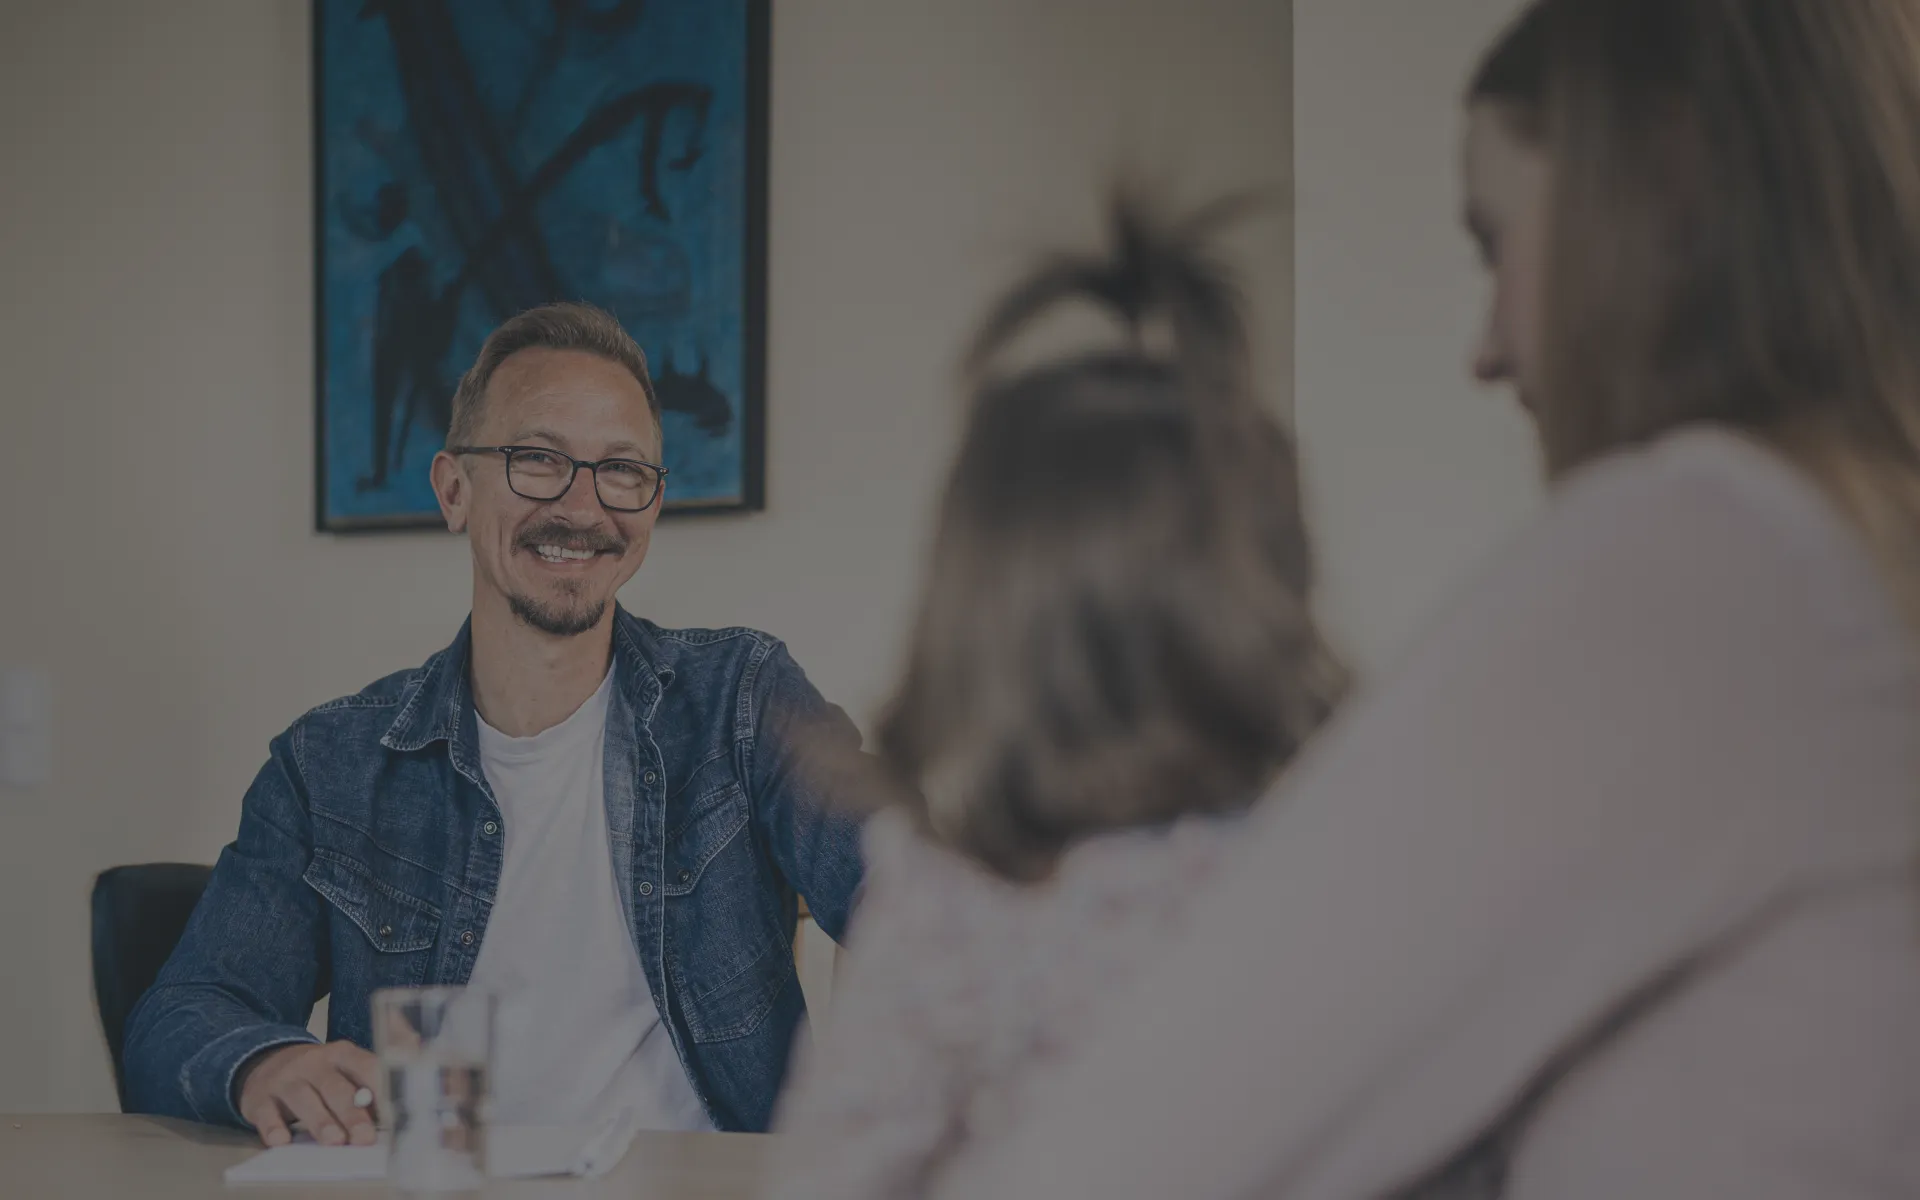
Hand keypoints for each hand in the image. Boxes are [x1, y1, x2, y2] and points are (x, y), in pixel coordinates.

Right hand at [236, 1040, 379, 1146]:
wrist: (266, 1063)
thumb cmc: (318, 1073)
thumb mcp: (346, 1066)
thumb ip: (371, 1081)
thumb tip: (400, 1101)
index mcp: (342, 1054)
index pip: (366, 1066)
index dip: (380, 1089)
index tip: (392, 1111)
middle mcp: (314, 1063)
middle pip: (336, 1087)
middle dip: (352, 1113)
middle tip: (364, 1137)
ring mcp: (286, 1079)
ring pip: (304, 1099)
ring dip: (320, 1121)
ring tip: (335, 1141)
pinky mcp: (260, 1098)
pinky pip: (267, 1113)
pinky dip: (274, 1127)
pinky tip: (282, 1140)